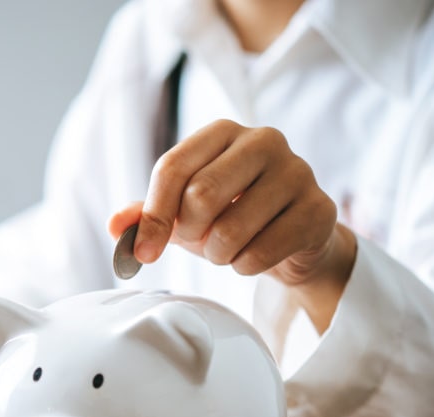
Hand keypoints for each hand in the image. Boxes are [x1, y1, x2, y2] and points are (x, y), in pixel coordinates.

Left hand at [108, 119, 354, 330]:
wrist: (293, 240)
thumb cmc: (231, 217)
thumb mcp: (184, 214)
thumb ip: (147, 215)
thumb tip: (114, 226)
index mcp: (223, 132)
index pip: (172, 168)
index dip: (152, 216)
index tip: (143, 253)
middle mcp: (264, 140)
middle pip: (201, 195)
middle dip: (190, 234)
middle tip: (200, 242)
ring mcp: (298, 171)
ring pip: (231, 230)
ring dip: (219, 255)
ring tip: (228, 249)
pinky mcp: (319, 210)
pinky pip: (262, 252)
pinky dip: (245, 266)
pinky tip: (253, 257)